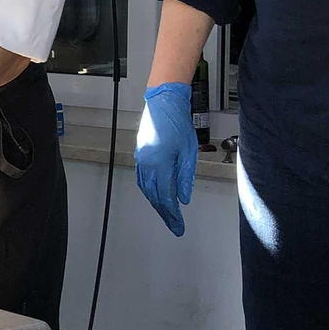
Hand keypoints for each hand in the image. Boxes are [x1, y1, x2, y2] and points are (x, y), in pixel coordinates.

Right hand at [135, 82, 197, 235]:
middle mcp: (147, 164)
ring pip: (146, 188)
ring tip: (166, 213)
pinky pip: (142, 178)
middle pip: (154, 196)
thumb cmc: (178, 123)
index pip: (166, 196)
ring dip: (156, 202)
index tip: (178, 226)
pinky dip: (148, 190)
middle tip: (174, 225)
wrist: (163, 103)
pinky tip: (154, 194)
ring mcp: (141, 159)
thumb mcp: (188, 152)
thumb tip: (183, 198)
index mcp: (160, 164)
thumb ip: (184, 177)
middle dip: (164, 212)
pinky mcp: (140, 154)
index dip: (172, 214)